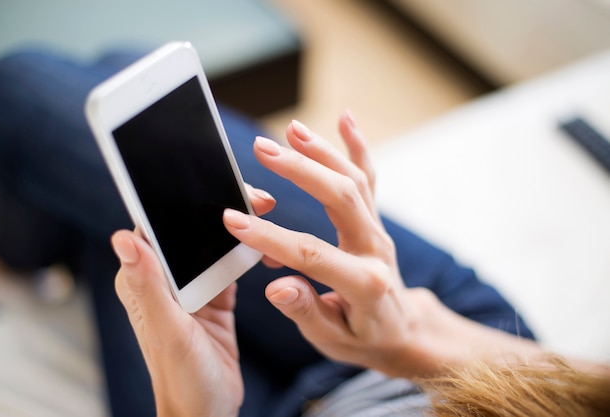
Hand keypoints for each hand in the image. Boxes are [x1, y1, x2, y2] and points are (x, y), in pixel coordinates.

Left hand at [112, 185, 274, 416]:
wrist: (208, 412)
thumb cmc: (183, 380)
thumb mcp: (169, 331)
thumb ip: (148, 284)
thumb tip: (122, 236)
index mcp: (143, 281)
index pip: (155, 227)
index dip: (178, 199)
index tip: (208, 179)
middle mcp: (164, 279)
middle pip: (188, 228)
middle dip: (217, 205)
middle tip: (254, 195)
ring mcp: (192, 286)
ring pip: (212, 242)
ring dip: (236, 224)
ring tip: (265, 207)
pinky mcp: (215, 296)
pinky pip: (231, 263)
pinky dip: (248, 250)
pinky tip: (266, 240)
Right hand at [223, 112, 436, 376]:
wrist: (400, 329)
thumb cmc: (362, 337)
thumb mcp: (331, 339)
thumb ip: (306, 312)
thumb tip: (277, 287)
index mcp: (363, 283)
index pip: (312, 253)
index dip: (270, 237)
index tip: (234, 221)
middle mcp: (374, 248)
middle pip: (341, 198)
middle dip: (300, 170)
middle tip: (263, 149)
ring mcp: (376, 230)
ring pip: (354, 180)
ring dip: (322, 151)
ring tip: (290, 129)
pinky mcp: (373, 219)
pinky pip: (369, 178)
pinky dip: (358, 147)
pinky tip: (345, 119)